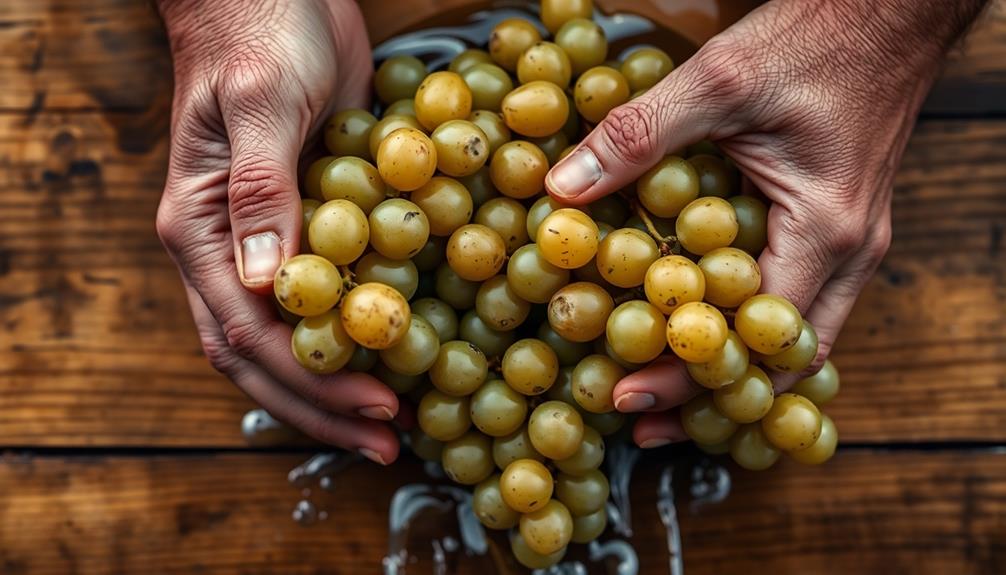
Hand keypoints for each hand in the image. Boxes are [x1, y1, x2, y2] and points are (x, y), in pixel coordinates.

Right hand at [155, 0, 399, 463]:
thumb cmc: (256, 32)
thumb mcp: (260, 102)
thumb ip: (261, 188)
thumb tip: (263, 280)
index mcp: (200, 232)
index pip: (249, 334)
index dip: (315, 379)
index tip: (380, 405)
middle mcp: (227, 253)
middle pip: (265, 358)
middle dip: (325, 407)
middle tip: (392, 440)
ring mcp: (267, 244)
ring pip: (294, 338)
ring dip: (343, 382)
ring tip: (400, 418)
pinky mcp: (312, 224)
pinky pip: (331, 295)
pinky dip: (362, 331)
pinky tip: (407, 350)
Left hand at [545, 0, 986, 446]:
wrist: (892, 10)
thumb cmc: (820, 38)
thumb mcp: (721, 80)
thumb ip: (639, 135)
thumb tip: (562, 189)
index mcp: (826, 231)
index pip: (755, 337)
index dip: (688, 372)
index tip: (628, 395)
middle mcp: (851, 253)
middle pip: (785, 362)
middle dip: (714, 398)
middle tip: (645, 421)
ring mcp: (852, 243)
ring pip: (798, 340)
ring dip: (736, 372)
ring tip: (670, 395)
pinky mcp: (839, 227)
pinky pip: (801, 302)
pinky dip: (753, 330)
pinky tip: (708, 328)